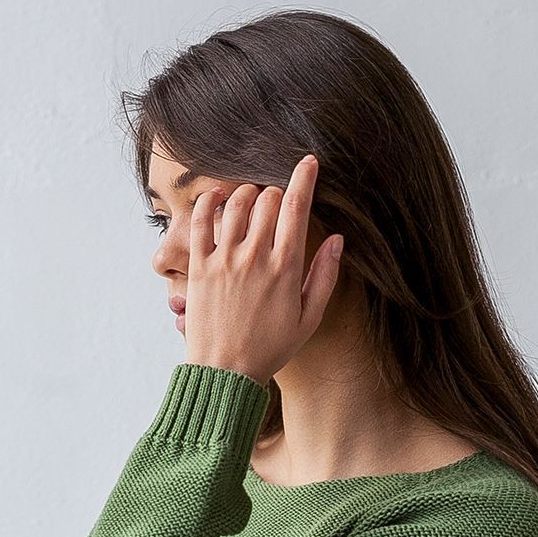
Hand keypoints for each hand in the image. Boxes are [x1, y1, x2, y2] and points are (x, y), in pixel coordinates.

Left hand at [183, 153, 343, 386]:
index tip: (309, 163)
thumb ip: (325, 277)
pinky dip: (209, 200)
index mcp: (285, 269)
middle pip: (267, 198)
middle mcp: (254, 258)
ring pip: (236, 202)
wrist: (226, 373)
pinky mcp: (199, 266)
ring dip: (248, 193)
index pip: (296, 207)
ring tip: (252, 203)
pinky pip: (200, 219)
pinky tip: (217, 196)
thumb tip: (338, 240)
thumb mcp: (308, 319)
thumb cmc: (270, 349)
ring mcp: (224, 260)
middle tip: (276, 204)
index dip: (305, 177)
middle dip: (276, 192)